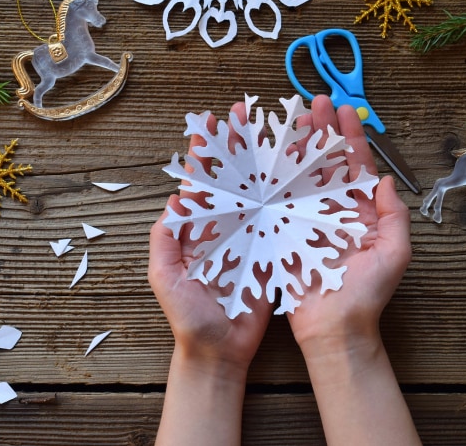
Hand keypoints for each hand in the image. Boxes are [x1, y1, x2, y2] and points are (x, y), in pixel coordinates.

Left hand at [148, 101, 272, 371]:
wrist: (219, 351)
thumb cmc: (189, 317)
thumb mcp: (165, 277)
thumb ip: (165, 239)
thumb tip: (173, 198)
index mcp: (196, 228)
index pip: (201, 181)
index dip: (205, 151)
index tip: (211, 121)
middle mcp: (225, 226)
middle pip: (233, 177)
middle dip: (239, 144)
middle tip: (250, 113)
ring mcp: (249, 237)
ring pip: (260, 192)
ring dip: (268, 162)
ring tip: (280, 132)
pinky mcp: (270, 252)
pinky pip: (280, 220)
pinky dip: (290, 197)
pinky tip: (301, 173)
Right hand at [287, 94, 411, 352]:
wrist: (334, 329)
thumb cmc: (367, 295)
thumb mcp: (394, 254)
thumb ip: (395, 216)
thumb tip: (387, 179)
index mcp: (361, 211)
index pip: (355, 166)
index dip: (351, 137)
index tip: (345, 109)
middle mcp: (332, 210)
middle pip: (326, 162)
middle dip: (321, 131)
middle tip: (315, 102)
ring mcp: (306, 219)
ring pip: (300, 174)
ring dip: (296, 145)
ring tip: (290, 117)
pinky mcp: (284, 232)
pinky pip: (277, 200)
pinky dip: (272, 176)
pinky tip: (265, 154)